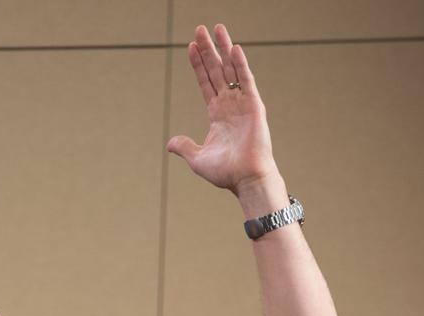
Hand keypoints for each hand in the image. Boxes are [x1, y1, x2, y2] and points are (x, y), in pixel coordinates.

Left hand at [167, 24, 275, 194]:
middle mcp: (230, 105)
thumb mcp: (198, 159)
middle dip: (208, 50)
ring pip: (231, 70)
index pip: (206, 83)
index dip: (198, 66)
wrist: (246, 179)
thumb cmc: (226, 173)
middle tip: (200, 29)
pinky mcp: (254, 106)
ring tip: (217, 28)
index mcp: (217, 115)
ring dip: (224, 48)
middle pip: (217, 71)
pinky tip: (234, 48)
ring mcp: (242, 103)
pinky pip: (246, 81)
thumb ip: (185, 147)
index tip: (190, 47)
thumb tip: (169, 144)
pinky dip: (241, 64)